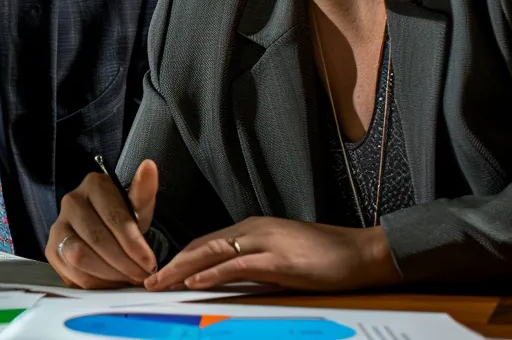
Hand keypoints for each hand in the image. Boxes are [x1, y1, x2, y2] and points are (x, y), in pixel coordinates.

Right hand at [48, 159, 158, 288]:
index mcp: (94, 185)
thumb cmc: (123, 217)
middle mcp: (71, 201)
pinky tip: (109, 282)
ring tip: (126, 280)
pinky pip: (69, 271)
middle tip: (141, 276)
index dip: (133, 244)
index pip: (115, 218)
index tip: (149, 263)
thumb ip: (144, 192)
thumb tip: (149, 166)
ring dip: (107, 274)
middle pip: (97, 239)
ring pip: (79, 256)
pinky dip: (93, 282)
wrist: (102, 227)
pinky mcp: (51, 248)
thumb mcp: (138, 206)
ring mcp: (58, 225)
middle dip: (123, 263)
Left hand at [143, 217, 399, 291]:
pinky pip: (238, 265)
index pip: (205, 242)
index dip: (179, 258)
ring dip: (182, 269)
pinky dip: (213, 273)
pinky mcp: (280, 260)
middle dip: (172, 264)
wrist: (364, 253)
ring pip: (212, 252)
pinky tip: (195, 282)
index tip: (160, 273)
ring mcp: (266, 242)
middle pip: (201, 245)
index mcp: (253, 229)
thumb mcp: (281, 260)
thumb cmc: (326, 259)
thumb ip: (252, 266)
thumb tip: (223, 280)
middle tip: (148, 280)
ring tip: (160, 282)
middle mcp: (254, 230)